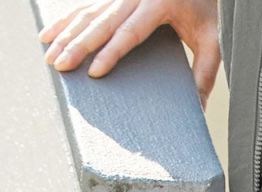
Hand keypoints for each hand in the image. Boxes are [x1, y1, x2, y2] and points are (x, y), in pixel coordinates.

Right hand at [38, 0, 219, 107]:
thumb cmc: (208, 10)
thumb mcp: (213, 41)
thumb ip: (205, 74)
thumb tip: (199, 111)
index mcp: (159, 3)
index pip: (130, 32)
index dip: (110, 54)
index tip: (94, 73)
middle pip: (101, 21)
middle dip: (78, 45)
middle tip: (60, 66)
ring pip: (88, 12)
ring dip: (65, 32)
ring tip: (48, 54)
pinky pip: (86, 5)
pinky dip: (66, 19)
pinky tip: (49, 33)